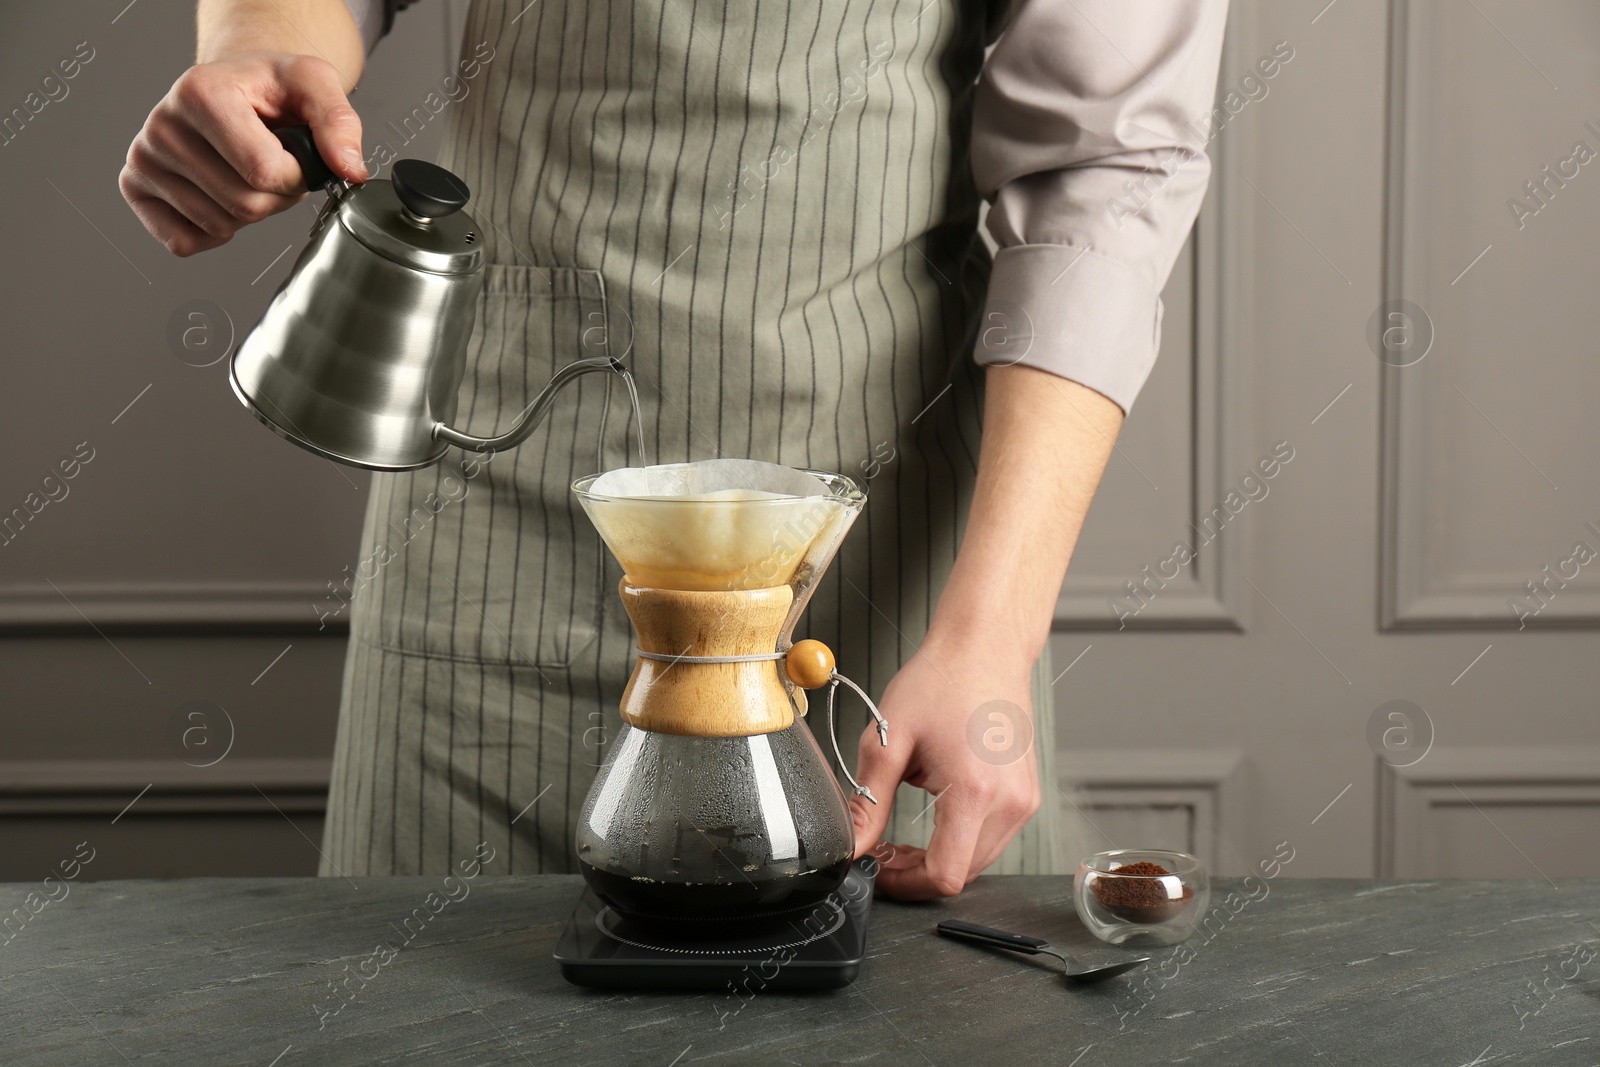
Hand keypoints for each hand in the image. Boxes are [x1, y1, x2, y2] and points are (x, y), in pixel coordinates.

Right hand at [120, 52, 366, 256]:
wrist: (234, 87)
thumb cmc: (269, 88)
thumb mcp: (314, 84)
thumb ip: (339, 123)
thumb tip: (349, 168)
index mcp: (200, 92)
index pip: (265, 171)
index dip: (297, 176)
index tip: (296, 156)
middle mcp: (162, 125)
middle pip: (244, 204)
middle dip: (275, 196)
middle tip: (273, 165)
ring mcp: (144, 159)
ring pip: (219, 225)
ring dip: (248, 212)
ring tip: (244, 172)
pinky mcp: (135, 189)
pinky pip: (185, 242)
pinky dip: (214, 231)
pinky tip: (219, 194)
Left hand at [849, 637, 1040, 899]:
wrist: (985, 647)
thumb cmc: (942, 680)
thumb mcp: (888, 739)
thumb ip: (867, 801)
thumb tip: (851, 845)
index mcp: (974, 790)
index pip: (945, 875)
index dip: (906, 883)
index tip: (880, 869)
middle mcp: (1009, 801)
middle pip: (963, 873)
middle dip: (918, 872)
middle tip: (883, 850)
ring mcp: (1024, 800)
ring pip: (979, 860)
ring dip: (940, 855)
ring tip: (905, 833)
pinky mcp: (1027, 794)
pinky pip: (993, 838)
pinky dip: (962, 838)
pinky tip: (937, 813)